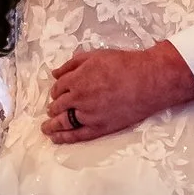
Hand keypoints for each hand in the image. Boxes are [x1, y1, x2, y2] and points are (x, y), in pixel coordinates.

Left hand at [45, 41, 193, 142]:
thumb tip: (54, 73)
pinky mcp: (99, 128)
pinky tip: (56, 139)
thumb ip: (72, 64)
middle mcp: (78, 98)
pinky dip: (64, 138)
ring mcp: (87, 115)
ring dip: (51, 125)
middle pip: (58, 106)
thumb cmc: (124, 64)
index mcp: (76, 79)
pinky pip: (76, 135)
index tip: (58, 93)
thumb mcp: (95, 56)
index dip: (56, 91)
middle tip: (52, 110)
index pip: (58, 88)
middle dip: (53, 107)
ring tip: (46, 128)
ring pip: (63, 122)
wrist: (147, 81)